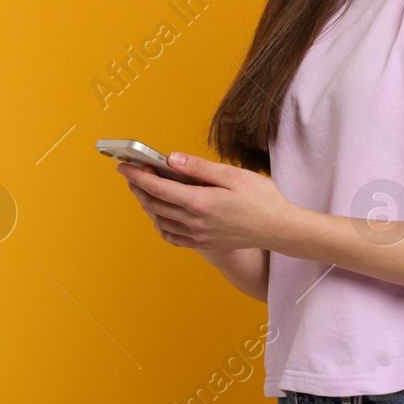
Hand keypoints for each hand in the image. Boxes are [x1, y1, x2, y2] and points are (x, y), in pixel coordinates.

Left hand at [118, 153, 293, 251]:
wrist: (279, 229)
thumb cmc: (261, 199)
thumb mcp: (234, 175)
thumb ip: (200, 168)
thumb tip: (172, 159)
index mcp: (201, 203)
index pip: (159, 188)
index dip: (138, 176)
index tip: (124, 165)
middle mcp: (195, 222)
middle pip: (154, 204)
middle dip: (138, 187)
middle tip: (130, 173)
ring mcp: (197, 236)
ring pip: (159, 220)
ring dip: (147, 204)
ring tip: (144, 189)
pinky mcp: (202, 243)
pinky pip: (171, 236)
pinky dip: (159, 224)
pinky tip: (160, 214)